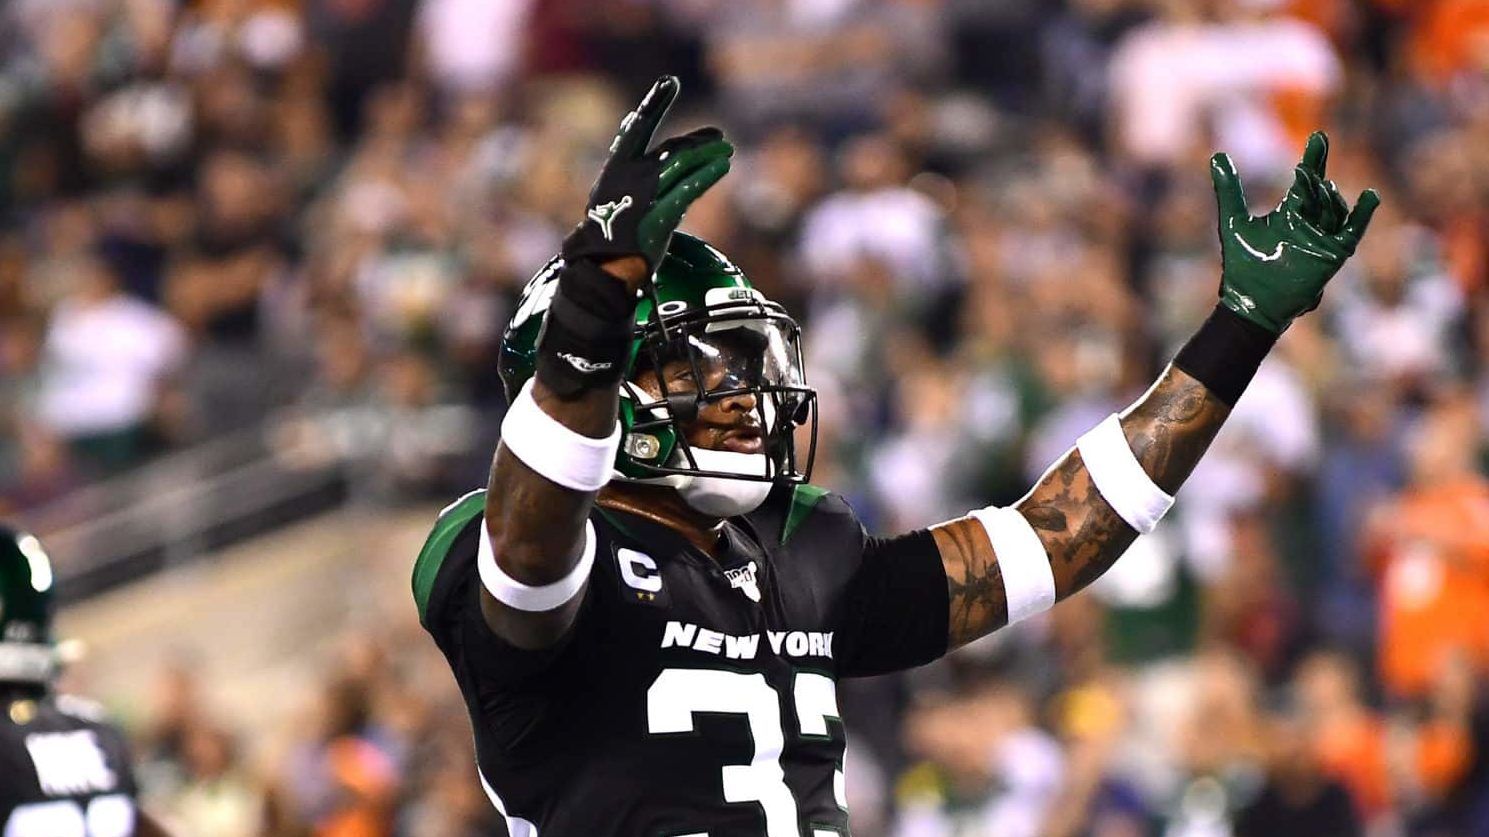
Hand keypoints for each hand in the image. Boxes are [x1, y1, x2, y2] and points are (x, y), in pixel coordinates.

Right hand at [563, 76, 733, 280]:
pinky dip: (707, 176)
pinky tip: (722, 166)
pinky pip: (688, 190)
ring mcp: (645, 196)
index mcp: (616, 166)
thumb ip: (630, 163)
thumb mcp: (613, 190)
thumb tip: (636, 129)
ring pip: (684, 166)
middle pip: (672, 149)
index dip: (655, 103)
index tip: (670, 81)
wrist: (603, 265)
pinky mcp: (659, 217)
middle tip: (719, 138)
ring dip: (709, 155)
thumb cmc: (610, 229)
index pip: (637, 125)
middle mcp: (630, 176)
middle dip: (699, 141)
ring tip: (727, 151)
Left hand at [1210, 131, 1379, 333]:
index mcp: (1290, 214)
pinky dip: (1361, 215)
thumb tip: (1216, 155)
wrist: (1252, 302)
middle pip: (1322, 192)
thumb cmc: (1243, 265)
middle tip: (1313, 155)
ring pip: (1334, 208)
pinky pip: (1353, 231)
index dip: (1315, 159)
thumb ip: (1228, 190)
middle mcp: (1310, 224)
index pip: (1307, 182)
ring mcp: (1323, 238)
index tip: (1319, 137)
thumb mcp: (1234, 221)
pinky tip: (1370, 196)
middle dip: (1319, 173)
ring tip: (1319, 185)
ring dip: (1328, 194)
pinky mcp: (1332, 255)